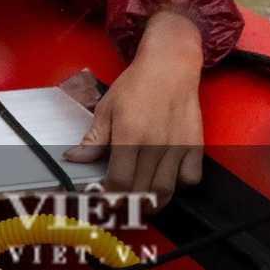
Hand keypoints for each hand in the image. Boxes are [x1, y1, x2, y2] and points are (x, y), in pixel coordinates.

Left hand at [65, 8, 205, 206]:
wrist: (170, 66)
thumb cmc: (135, 85)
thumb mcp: (107, 108)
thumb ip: (94, 138)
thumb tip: (75, 158)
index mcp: (129, 136)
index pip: (119, 182)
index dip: (109, 197)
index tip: (101, 200)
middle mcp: (155, 146)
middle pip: (142, 192)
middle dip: (128, 203)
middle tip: (118, 203)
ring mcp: (178, 148)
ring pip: (166, 191)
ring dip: (152, 202)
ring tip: (141, 200)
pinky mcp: (195, 146)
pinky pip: (190, 179)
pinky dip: (179, 184)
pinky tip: (168, 177)